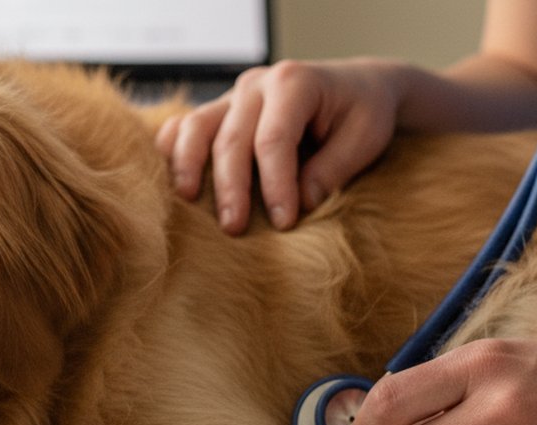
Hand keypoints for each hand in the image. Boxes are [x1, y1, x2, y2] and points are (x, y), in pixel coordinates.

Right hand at [154, 58, 402, 234]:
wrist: (356, 87)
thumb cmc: (363, 113)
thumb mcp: (365, 138)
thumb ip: (333, 169)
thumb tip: (300, 202)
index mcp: (294, 82)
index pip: (274, 139)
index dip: (275, 184)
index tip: (284, 221)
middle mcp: (256, 85)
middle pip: (230, 138)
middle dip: (230, 187)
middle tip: (233, 229)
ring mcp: (232, 96)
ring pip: (196, 127)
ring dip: (189, 167)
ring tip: (189, 202)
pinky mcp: (219, 111)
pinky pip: (184, 125)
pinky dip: (173, 150)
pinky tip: (171, 180)